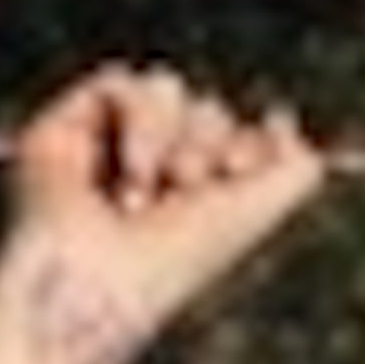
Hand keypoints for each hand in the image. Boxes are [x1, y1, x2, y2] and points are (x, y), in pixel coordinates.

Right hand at [0, 64, 327, 363]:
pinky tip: (127, 174)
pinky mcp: (66, 126)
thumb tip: (280, 115)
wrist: (104, 282)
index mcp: (193, 195)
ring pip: (166, 88)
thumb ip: (298, 166)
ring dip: (169, 138)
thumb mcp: (259, 212)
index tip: (235, 173)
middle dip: (205, 147)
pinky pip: (122, 80)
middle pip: (207, 108)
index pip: (233, 133)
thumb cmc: (176, 260)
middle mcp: (150, 170)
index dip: (246, 147)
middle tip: (183, 194)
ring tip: (142, 198)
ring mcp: (106, 146)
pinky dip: (137, 123)